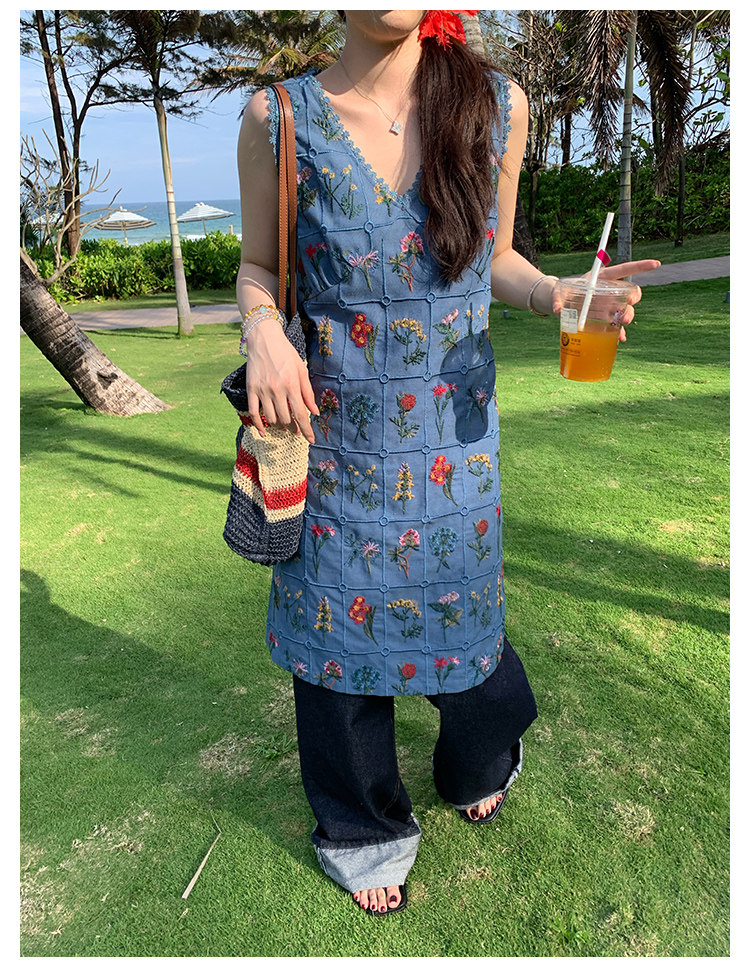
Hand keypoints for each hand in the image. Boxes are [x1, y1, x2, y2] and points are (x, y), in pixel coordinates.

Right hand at [244, 318, 318, 443]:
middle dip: (293, 427)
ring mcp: (262, 390)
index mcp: (292, 385)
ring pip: (271, 417)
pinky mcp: (251, 389)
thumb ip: (308, 392)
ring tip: (284, 425)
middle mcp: (277, 389)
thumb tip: (315, 412)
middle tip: (296, 429)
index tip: (310, 440)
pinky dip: (259, 424)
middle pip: (286, 418)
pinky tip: (263, 431)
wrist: (264, 339)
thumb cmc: (286, 353)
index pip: (300, 414)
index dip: (306, 429)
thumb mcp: (301, 370)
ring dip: (279, 425)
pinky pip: (253, 412)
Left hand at [553, 259, 660, 341]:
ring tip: (624, 322)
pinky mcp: (605, 321)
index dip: (640, 266)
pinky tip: (619, 338)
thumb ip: (557, 299)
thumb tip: (557, 309)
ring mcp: (609, 307)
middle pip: (629, 293)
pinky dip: (618, 333)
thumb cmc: (562, 294)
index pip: (624, 270)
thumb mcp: (558, 293)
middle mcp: (609, 293)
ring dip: (627, 316)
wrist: (561, 307)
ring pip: (625, 310)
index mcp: (602, 278)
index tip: (656, 264)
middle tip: (629, 302)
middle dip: (633, 298)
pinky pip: (615, 327)